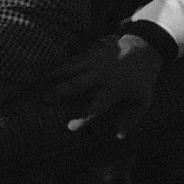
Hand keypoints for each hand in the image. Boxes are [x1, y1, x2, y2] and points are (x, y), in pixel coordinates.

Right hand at [43, 34, 164, 137]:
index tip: (69, 127)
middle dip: (59, 92)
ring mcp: (94, 63)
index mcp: (113, 90)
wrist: (145, 48)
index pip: (95, 108)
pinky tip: (50, 68)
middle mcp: (100, 76)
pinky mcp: (91, 53)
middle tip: (44, 99)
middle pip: (76, 85)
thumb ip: (130, 119)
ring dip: (54, 74)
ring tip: (39, 79)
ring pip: (70, 69)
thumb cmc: (144, 78)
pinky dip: (61, 65)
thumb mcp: (143, 101)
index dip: (82, 119)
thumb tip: (119, 136)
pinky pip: (73, 59)